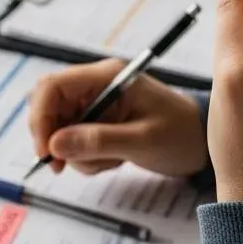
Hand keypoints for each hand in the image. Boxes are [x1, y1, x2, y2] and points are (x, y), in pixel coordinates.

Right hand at [28, 59, 208, 176]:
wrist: (202, 142)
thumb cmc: (181, 134)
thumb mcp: (142, 141)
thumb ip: (98, 141)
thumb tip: (54, 145)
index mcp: (107, 76)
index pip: (53, 86)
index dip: (41, 117)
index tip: (46, 152)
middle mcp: (96, 85)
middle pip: (49, 105)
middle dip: (53, 138)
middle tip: (63, 166)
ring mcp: (96, 103)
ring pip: (59, 127)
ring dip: (75, 152)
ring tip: (109, 162)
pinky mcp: (98, 121)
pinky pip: (74, 139)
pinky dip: (85, 157)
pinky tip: (113, 160)